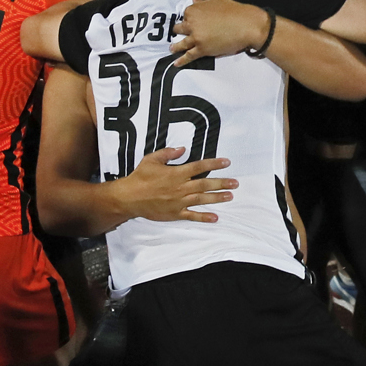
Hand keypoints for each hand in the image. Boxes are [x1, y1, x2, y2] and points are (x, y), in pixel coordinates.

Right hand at [116, 146, 237, 221]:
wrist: (129, 198)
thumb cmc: (140, 177)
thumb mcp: (151, 159)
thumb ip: (168, 153)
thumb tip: (182, 149)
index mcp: (176, 173)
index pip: (200, 167)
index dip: (214, 164)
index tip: (227, 162)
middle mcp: (180, 187)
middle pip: (205, 184)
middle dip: (222, 183)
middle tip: (236, 183)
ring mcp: (179, 201)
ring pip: (202, 199)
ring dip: (217, 198)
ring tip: (230, 196)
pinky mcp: (175, 213)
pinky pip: (192, 215)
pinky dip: (203, 217)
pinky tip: (215, 217)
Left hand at [172, 0, 270, 64]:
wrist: (247, 25)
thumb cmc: (236, 12)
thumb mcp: (218, 0)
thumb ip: (204, 1)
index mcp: (195, 9)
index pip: (186, 15)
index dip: (188, 19)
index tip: (189, 22)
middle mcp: (192, 22)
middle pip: (180, 28)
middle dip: (179, 31)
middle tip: (178, 34)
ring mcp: (196, 36)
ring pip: (181, 43)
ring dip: (175, 46)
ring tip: (172, 49)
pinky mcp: (202, 49)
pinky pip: (188, 55)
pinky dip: (181, 60)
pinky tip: (177, 63)